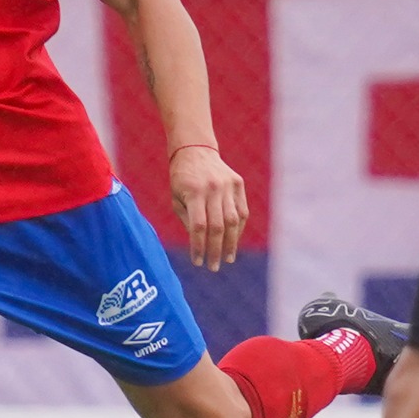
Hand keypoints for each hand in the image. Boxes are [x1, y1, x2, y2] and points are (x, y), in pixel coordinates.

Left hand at [168, 144, 246, 270]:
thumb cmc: (181, 179)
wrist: (195, 150)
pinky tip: (234, 240)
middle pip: (218, 226)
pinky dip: (239, 228)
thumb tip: (201, 244)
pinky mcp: (238, 184)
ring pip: (233, 220)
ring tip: (227, 258)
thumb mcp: (176, 199)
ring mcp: (228, 185)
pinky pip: (242, 210)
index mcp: (194, 192)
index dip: (198, 246)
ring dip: (231, 243)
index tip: (198, 262)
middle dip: (216, 250)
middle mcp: (213, 189)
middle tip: (214, 267)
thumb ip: (188, 221)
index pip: (198, 226)